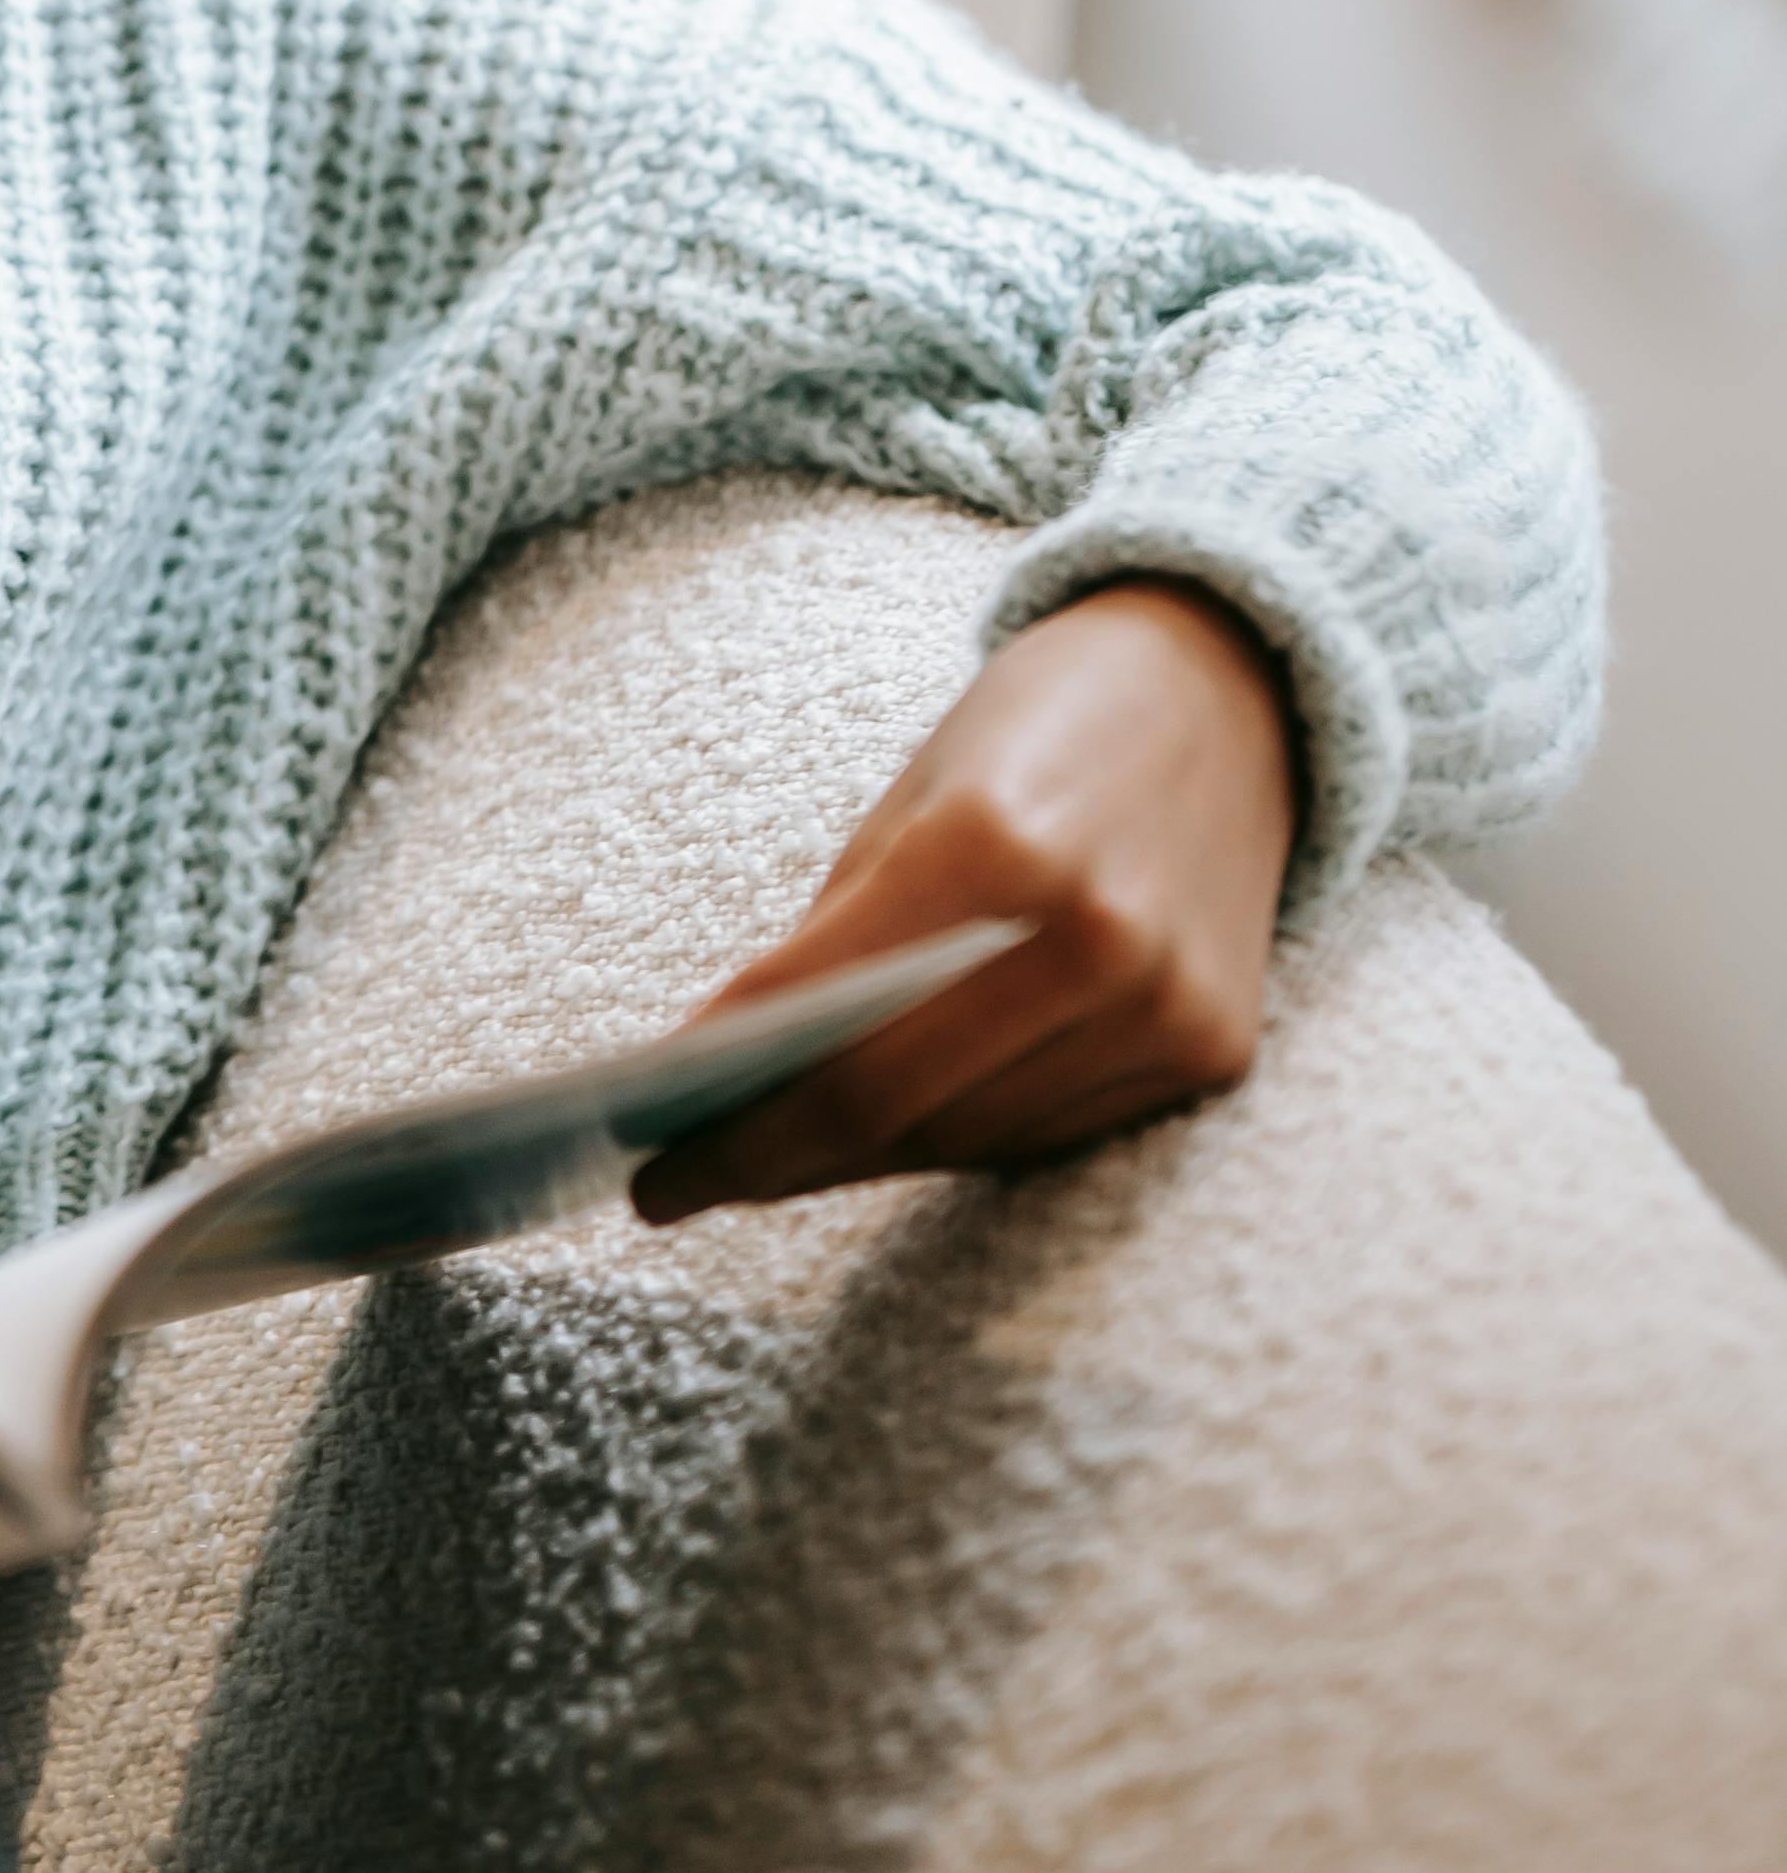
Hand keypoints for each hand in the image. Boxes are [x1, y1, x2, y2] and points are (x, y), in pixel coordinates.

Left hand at [631, 579, 1296, 1224]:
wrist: (1225, 688)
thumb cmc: (1036, 728)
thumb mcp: (910, 798)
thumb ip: (835, 940)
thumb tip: (734, 1076)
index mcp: (999, 848)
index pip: (834, 1031)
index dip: (732, 1111)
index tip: (647, 1156)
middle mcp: (1097, 939)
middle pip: (900, 1108)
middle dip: (774, 1155)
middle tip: (679, 1183)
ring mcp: (1168, 1007)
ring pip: (971, 1141)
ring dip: (856, 1162)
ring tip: (764, 1164)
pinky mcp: (1213, 1051)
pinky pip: (1049, 1132)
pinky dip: (957, 1140)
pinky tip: (883, 1137)